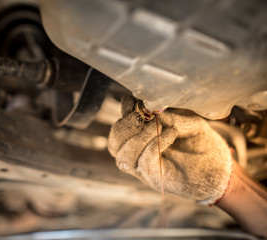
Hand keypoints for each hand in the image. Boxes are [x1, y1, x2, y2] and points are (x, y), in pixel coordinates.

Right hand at [108, 96, 232, 203]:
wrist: (222, 170)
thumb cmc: (203, 145)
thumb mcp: (188, 123)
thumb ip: (170, 116)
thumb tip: (150, 108)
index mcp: (141, 139)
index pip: (120, 128)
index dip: (123, 113)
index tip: (133, 100)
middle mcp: (139, 154)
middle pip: (114, 143)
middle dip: (123, 126)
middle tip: (141, 116)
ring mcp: (145, 168)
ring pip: (123, 155)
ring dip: (137, 136)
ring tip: (158, 125)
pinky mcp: (156, 178)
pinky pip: (144, 161)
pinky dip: (154, 144)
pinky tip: (171, 133)